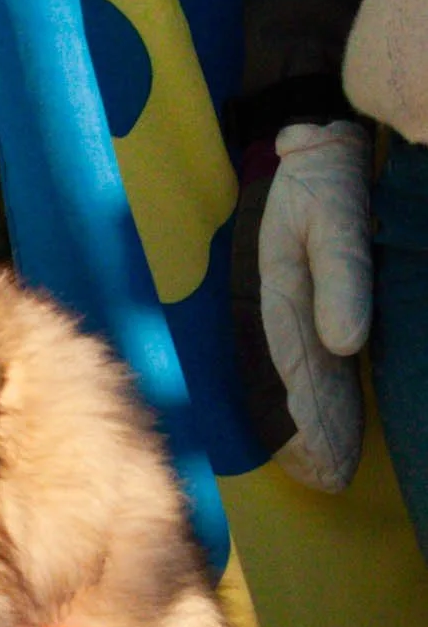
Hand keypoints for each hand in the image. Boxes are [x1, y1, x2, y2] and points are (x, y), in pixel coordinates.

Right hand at [259, 119, 372, 491]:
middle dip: (312, 441)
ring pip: (297, 384)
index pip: (302, 380)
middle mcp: (279, 320)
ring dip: (308, 428)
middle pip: (296, 392)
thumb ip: (341, 278)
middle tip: (331, 482)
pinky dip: (311, 400)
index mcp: (282, 306)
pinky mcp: (297, 308)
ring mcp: (286, 316)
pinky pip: (302, 366)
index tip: (330, 468)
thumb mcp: (334, 219)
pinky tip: (316, 421)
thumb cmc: (325, 181)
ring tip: (322, 469)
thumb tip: (346, 345)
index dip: (316, 428)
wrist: (312, 144)